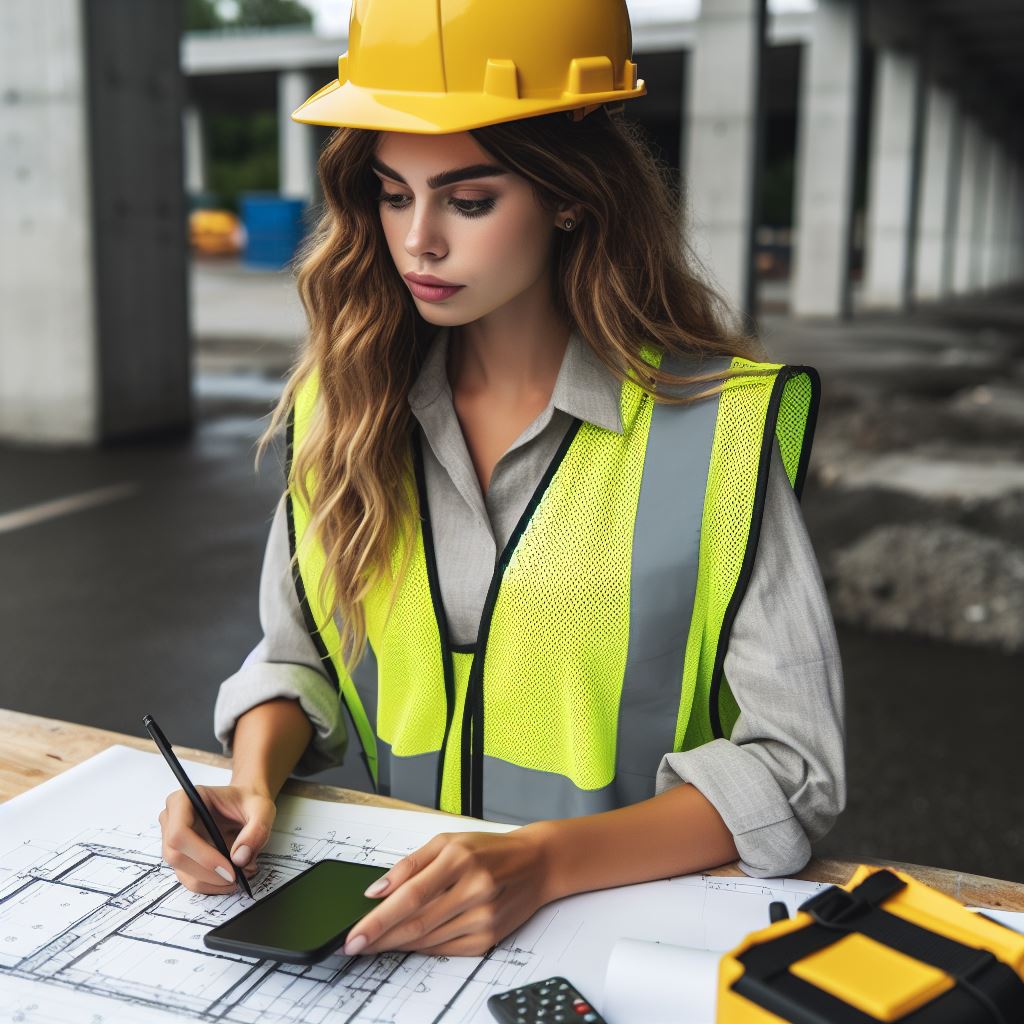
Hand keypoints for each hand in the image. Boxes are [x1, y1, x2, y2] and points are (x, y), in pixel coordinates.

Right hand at [159, 784, 275, 893]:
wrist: (245, 804)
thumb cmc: (248, 801)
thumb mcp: (261, 809)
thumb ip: (256, 830)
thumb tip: (240, 859)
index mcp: (183, 800)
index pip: (179, 833)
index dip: (202, 855)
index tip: (230, 869)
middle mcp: (171, 819)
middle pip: (176, 856)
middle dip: (208, 873)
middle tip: (236, 878)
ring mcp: (172, 840)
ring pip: (182, 872)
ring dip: (211, 882)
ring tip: (238, 877)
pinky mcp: (181, 857)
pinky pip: (190, 878)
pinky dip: (210, 885)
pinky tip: (229, 879)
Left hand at [342, 825, 553, 957]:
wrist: (537, 863)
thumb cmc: (489, 850)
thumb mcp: (448, 842)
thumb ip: (410, 864)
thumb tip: (376, 890)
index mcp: (459, 859)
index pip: (409, 896)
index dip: (377, 919)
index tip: (354, 935)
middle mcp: (473, 889)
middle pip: (416, 923)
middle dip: (381, 938)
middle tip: (356, 945)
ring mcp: (484, 917)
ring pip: (429, 940)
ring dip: (398, 944)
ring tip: (378, 942)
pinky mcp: (490, 938)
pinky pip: (446, 950)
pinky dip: (422, 948)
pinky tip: (409, 942)